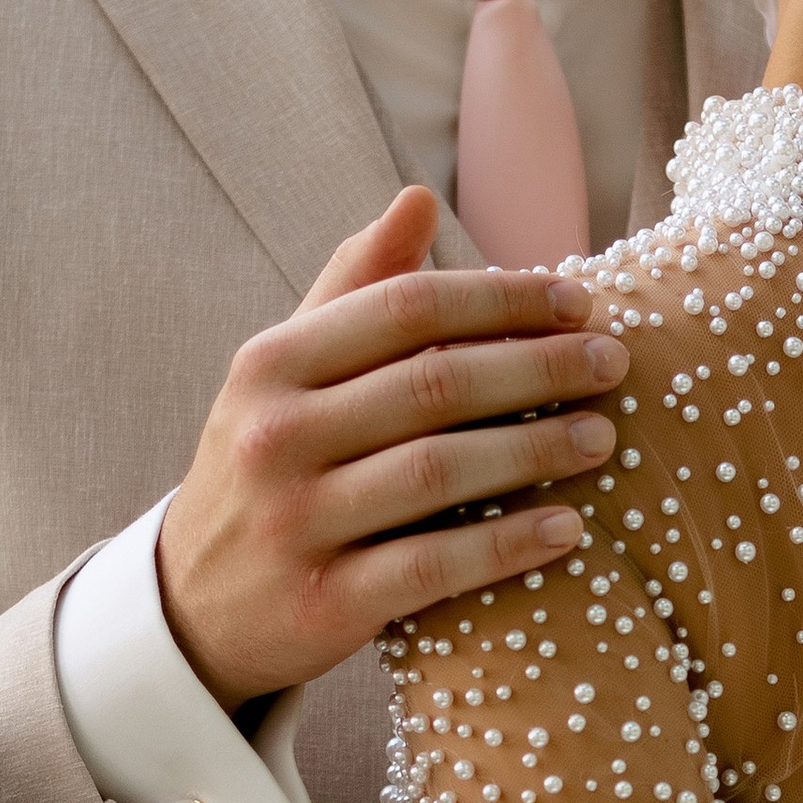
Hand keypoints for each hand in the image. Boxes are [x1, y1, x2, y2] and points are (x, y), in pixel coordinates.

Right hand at [158, 186, 627, 710]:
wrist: (191, 604)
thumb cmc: (268, 467)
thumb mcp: (285, 375)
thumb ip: (352, 290)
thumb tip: (418, 197)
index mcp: (271, 364)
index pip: (406, 308)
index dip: (502, 300)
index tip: (579, 302)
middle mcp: (275, 435)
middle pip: (433, 385)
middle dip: (538, 368)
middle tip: (611, 363)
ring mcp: (295, 522)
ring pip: (439, 471)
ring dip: (535, 451)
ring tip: (602, 438)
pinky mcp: (324, 602)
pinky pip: (434, 567)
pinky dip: (507, 546)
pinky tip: (567, 529)